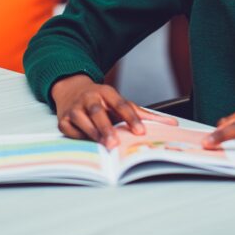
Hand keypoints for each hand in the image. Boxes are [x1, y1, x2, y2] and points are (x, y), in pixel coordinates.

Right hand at [51, 74, 176, 148]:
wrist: (71, 89)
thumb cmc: (101, 101)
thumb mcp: (121, 103)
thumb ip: (143, 114)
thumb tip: (171, 123)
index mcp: (107, 92)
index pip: (121, 104)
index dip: (132, 118)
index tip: (141, 132)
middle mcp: (90, 97)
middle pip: (98, 112)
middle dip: (107, 128)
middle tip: (115, 143)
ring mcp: (75, 108)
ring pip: (83, 120)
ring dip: (93, 134)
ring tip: (104, 145)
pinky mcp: (63, 119)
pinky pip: (70, 131)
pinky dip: (78, 137)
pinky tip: (87, 144)